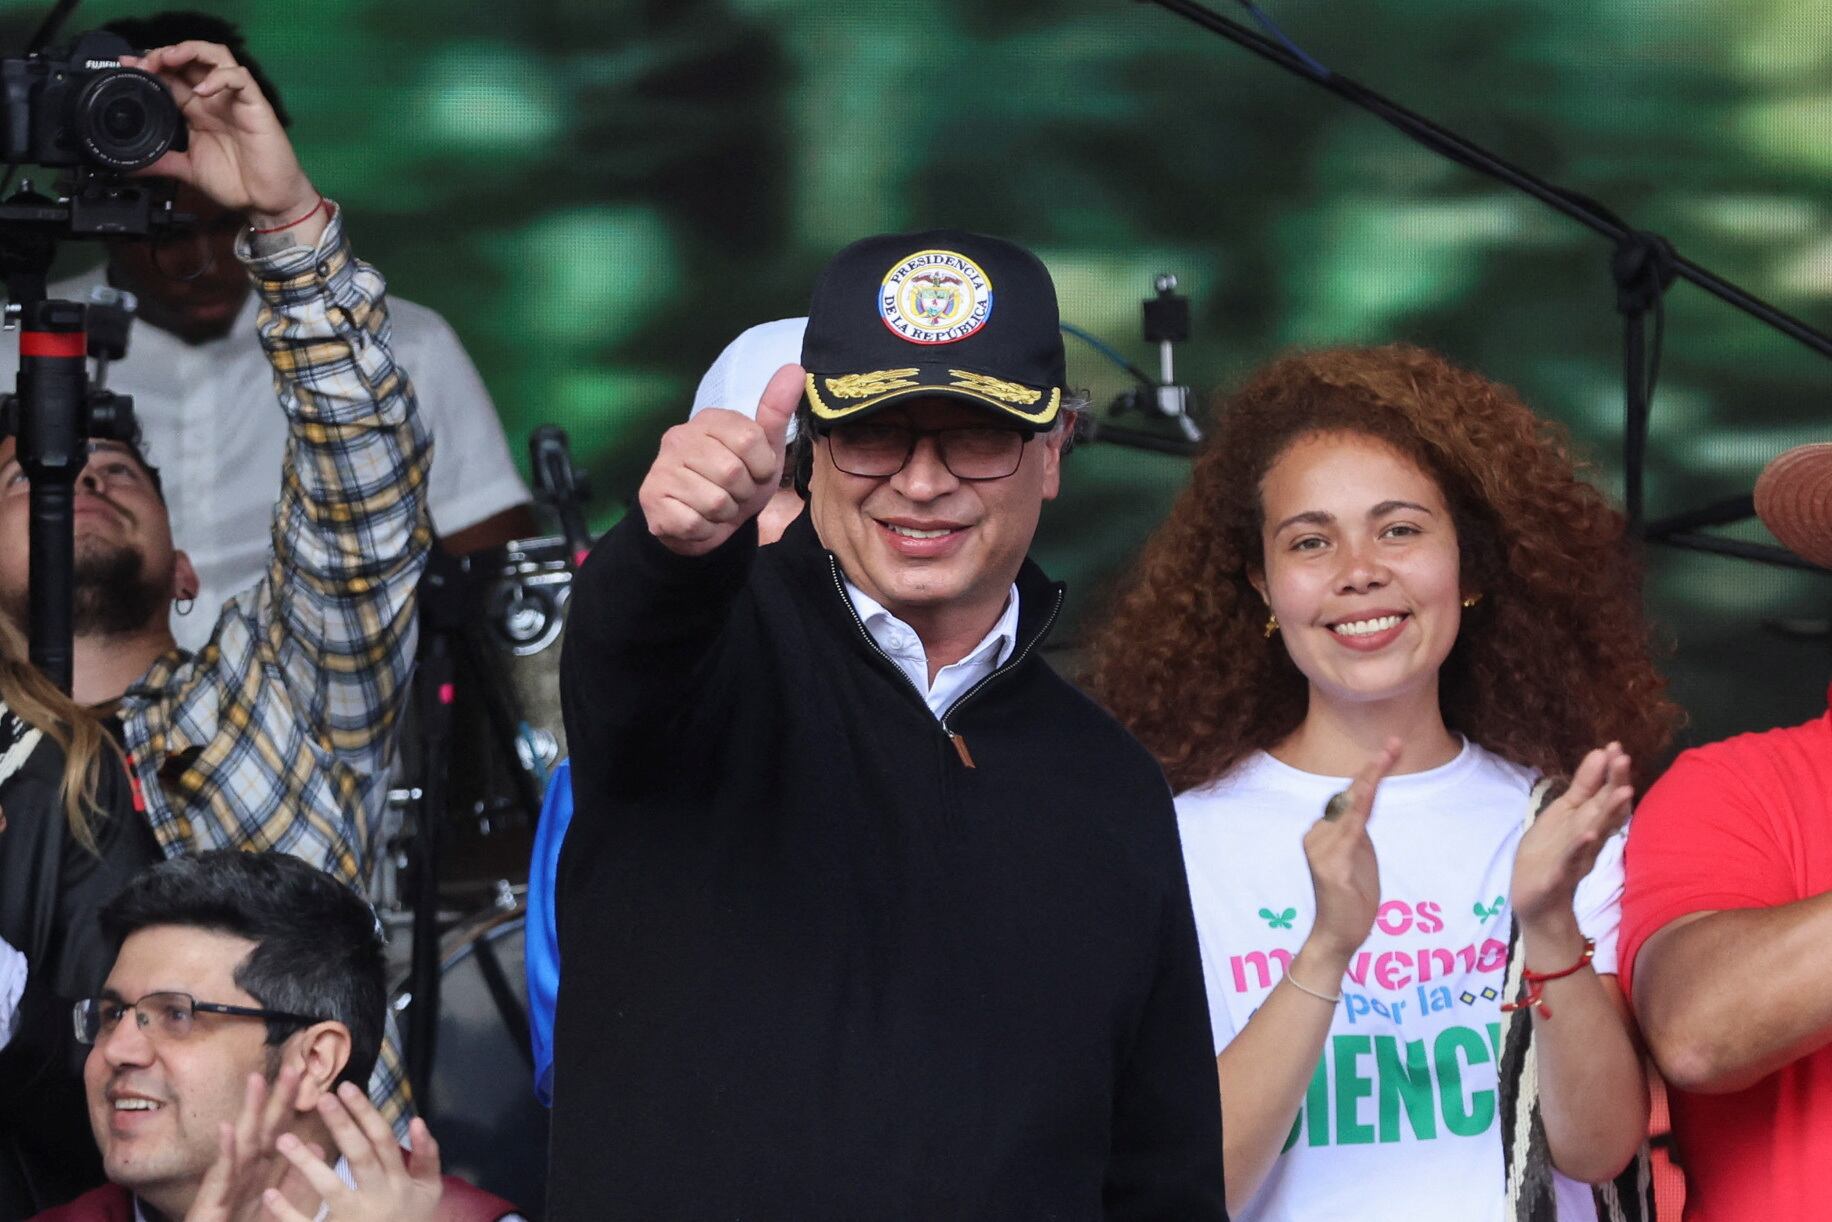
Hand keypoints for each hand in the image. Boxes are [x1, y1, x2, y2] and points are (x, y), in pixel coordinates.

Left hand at [121, 41, 319, 231]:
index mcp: (197, 110)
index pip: (171, 76)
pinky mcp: (255, 105)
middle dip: (163, 54)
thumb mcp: (187, 170)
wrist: (266, 202)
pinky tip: (202, 89)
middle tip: (144, 64)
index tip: (126, 68)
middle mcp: (214, 99)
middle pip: (190, 58)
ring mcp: (234, 100)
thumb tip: (126, 167)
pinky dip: (219, 77)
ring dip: (190, 51)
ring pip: (216, 55)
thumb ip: (160, 162)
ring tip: (169, 59)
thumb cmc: (235, 184)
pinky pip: (240, 78)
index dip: (149, 66)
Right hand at [184, 1065, 315, 1221]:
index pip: (279, 1133)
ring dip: (248, 1112)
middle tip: (291, 1068)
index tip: (307, 1076)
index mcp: (262, 1174)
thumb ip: (299, 1181)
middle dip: (275, 1099)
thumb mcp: (282, 1208)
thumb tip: (319, 1146)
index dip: (291, 1106)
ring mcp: (226, 1185)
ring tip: (256, 1080)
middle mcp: (244, 1173)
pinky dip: (224, 1151)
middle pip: (263, 1130)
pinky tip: (226, 1128)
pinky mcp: (210, 1201)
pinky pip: (220, 1175)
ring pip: (241, 1144)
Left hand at [261, 1083, 442, 1221]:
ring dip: (306, 1163)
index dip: (365, 1112)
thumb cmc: (412, 1219)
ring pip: (331, 1187)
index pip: (383, 1139)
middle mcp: (380, 1196)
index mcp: (399, 1180)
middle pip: (359, 1155)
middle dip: (341, 1125)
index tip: (346, 1087)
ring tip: (283, 1139)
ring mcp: (357, 1219)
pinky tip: (270, 1194)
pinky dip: (289, 1212)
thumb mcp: (429, 1190)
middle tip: (321, 1098)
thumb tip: (417, 1120)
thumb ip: (427, 1155)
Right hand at [638, 363, 803, 555]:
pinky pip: (694, 523)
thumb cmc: (737, 483)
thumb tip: (795, 369)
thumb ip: (776, 412)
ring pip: (715, 501)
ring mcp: (661, 467)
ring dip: (724, 514)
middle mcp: (679, 436)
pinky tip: (699, 520)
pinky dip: (706, 530)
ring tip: (717, 508)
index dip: (762, 466)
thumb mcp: (764, 450)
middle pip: (732, 472)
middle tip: (734, 494)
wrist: (704, 524)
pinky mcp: (651, 499)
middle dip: (743, 494)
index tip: (755, 472)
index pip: (750, 439)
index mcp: (709, 420)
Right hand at [1299, 740, 1399, 963]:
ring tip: (1386, 758)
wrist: (1338, 937)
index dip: (1368, 772)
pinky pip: (1350, 833)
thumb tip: (1364, 803)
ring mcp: (1322, 852)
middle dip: (1372, 769)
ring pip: (1351, 809)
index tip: (1390, 749)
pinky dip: (1360, 809)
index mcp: (1323, 833)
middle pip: (1350, 796)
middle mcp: (1317, 836)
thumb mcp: (1359, 856)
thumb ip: (1357, 831)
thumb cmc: (1351, 899)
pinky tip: (1369, 792)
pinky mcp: (1332, 868)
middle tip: (1393, 744)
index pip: (1349, 797)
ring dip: (1370, 781)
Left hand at [1510, 743, 1633, 931]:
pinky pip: (1571, 860)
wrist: (1538, 900)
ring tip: (1622, 792)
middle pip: (1605, 810)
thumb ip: (1582, 786)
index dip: (1610, 772)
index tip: (1616, 746)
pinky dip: (1579, 848)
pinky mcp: (1559, 875)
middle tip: (1624, 760)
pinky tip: (1587, 834)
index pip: (1603, 793)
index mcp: (1587, 821)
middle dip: (1615, 785)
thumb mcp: (1563, 813)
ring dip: (1608, 813)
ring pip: (1595, 832)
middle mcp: (1588, 838)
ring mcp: (1576, 857)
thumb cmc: (1551, 853)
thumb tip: (1600, 753)